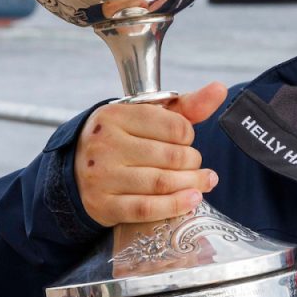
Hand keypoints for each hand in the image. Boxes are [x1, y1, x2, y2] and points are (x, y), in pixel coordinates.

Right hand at [74, 81, 228, 225]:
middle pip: (171, 156)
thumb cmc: (121, 139)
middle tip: (197, 166)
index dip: (189, 136)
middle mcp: (105, 144)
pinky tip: (192, 200)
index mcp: (115, 115)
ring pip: (161, 182)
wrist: (77, 169)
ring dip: (191, 184)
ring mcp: (102, 176)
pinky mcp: (103, 205)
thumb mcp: (148, 117)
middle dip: (193, 162)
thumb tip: (220, 89)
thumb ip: (186, 106)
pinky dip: (175, 205)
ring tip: (204, 183)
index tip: (187, 141)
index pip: (173, 126)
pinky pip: (146, 208)